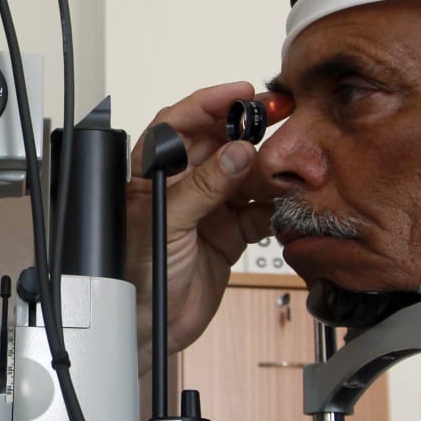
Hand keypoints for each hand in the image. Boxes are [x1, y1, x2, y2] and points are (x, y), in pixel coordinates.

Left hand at [127, 82, 286, 366]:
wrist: (148, 328)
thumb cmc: (132, 275)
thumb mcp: (166, 222)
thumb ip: (203, 187)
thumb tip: (236, 153)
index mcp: (153, 172)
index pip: (180, 123)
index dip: (210, 103)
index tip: (241, 92)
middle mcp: (182, 185)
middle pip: (220, 143)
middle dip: (250, 129)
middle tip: (280, 117)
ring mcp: (208, 208)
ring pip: (245, 174)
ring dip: (268, 169)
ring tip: (289, 165)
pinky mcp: (229, 234)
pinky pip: (259, 210)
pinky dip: (276, 205)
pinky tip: (287, 201)